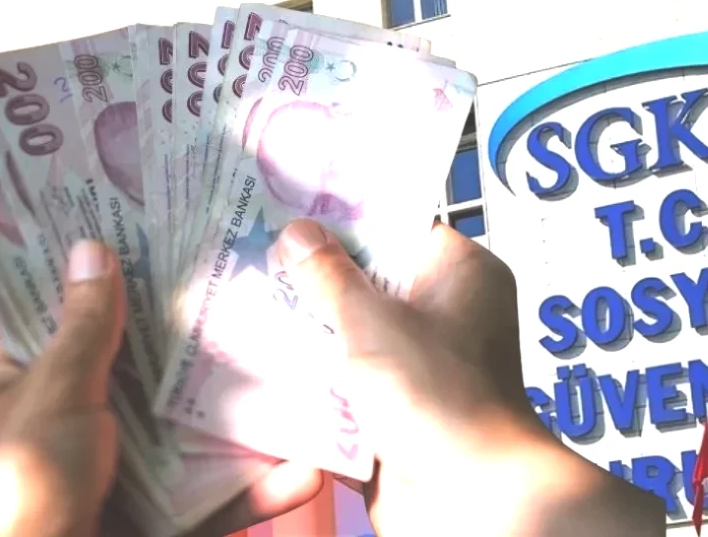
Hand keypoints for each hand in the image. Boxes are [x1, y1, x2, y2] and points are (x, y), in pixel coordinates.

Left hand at [0, 240, 322, 536]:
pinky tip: (301, 473)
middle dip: (206, 348)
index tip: (179, 244)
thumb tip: (92, 249)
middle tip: (266, 300)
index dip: (123, 282)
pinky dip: (255, 490)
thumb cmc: (20, 490)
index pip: (76, 318)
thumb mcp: (53, 394)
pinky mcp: (155, 519)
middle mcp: (76, 424)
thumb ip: (84, 329)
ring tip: (306, 386)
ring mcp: (119, 474)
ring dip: (249, 422)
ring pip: (192, 437)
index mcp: (27, 385)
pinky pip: (211, 500)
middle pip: (150, 374)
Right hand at [279, 220, 663, 536]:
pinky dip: (314, 384)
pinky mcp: (400, 413)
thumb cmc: (437, 395)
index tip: (285, 207)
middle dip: (312, 280)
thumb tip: (298, 233)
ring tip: (236, 305)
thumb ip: (330, 276)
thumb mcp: (373, 321)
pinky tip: (255, 368)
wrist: (471, 499)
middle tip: (246, 255)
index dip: (342, 219)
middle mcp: (447, 315)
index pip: (397, 228)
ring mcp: (423, 366)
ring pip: (353, 338)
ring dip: (306, 334)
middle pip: (369, 283)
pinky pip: (349, 388)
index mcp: (461, 274)